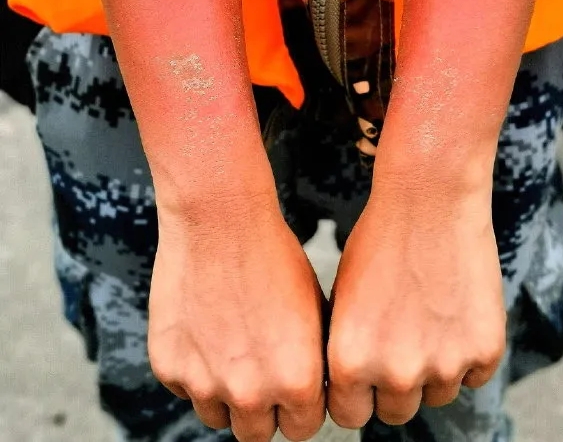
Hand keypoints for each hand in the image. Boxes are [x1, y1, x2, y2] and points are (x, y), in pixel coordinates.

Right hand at [149, 195, 326, 441]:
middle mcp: (250, 393)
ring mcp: (204, 383)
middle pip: (257, 433)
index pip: (303, 428)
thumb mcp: (314, 309)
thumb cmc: (273, 255)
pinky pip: (186, 385)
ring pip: (218, 416)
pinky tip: (206, 326)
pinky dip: (195, 367)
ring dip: (226, 394)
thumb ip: (311, 362)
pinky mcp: (169, 366)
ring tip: (233, 346)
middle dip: (264, 408)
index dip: (301, 405)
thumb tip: (313, 390)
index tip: (294, 385)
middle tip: (262, 371)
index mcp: (296, 381)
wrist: (219, 220)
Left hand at [326, 181, 504, 426]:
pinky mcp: (485, 350)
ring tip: (428, 315)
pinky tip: (455, 307)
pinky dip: (468, 350)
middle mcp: (396, 372)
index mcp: (350, 361)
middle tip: (401, 340)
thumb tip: (349, 389)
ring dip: (434, 368)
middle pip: (395, 412)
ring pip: (437, 394)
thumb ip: (347, 352)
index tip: (364, 372)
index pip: (349, 416)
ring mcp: (445, 364)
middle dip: (395, 385)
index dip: (356, 392)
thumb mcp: (343, 299)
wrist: (430, 198)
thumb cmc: (380, 240)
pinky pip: (474, 373)